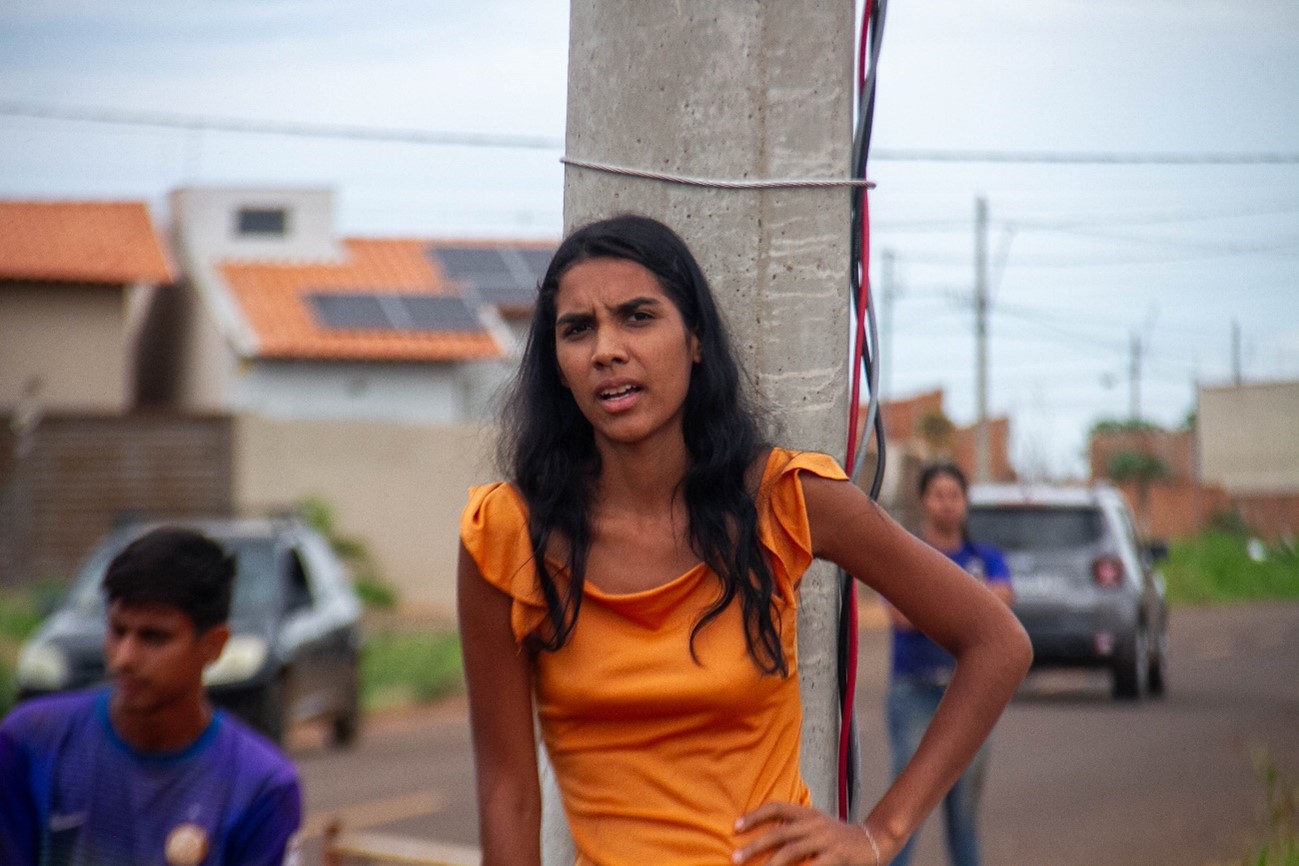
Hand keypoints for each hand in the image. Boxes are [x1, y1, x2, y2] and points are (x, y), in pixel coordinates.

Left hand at [733, 802, 884, 865]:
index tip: (735, 827)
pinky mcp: (836, 857)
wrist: (873, 841)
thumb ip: (794, 826)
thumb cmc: (837, 836)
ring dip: (770, 864)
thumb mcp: (816, 824)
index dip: (754, 815)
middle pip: (778, 832)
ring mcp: (825, 840)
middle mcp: (814, 823)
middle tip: (735, 858)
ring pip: (791, 852)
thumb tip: (764, 833)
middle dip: (754, 846)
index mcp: (807, 812)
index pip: (776, 807)